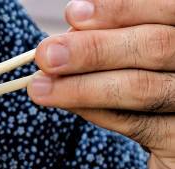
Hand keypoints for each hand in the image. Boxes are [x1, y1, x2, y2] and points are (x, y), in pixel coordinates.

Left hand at [28, 0, 174, 168]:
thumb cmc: (155, 87)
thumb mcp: (136, 59)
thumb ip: (112, 45)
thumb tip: (60, 43)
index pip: (164, 9)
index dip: (119, 9)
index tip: (73, 14)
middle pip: (154, 46)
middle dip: (93, 50)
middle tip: (46, 55)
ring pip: (140, 87)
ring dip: (81, 87)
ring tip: (39, 88)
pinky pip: (136, 124)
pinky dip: (97, 112)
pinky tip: (68, 106)